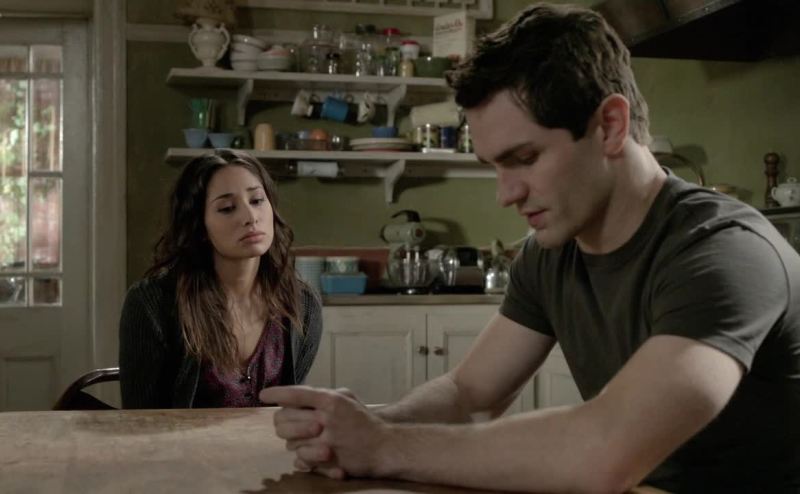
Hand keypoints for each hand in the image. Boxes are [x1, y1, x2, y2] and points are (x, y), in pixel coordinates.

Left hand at [260, 385, 389, 479]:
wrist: (384, 446)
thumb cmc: (364, 421)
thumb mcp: (347, 398)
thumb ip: (324, 394)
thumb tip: (297, 395)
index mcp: (331, 400)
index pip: (296, 394)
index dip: (276, 393)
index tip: (263, 395)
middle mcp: (326, 418)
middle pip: (283, 419)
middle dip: (279, 422)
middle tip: (283, 424)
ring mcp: (325, 441)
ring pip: (289, 442)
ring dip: (293, 442)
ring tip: (304, 440)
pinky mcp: (326, 460)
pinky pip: (300, 460)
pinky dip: (301, 458)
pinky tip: (309, 453)